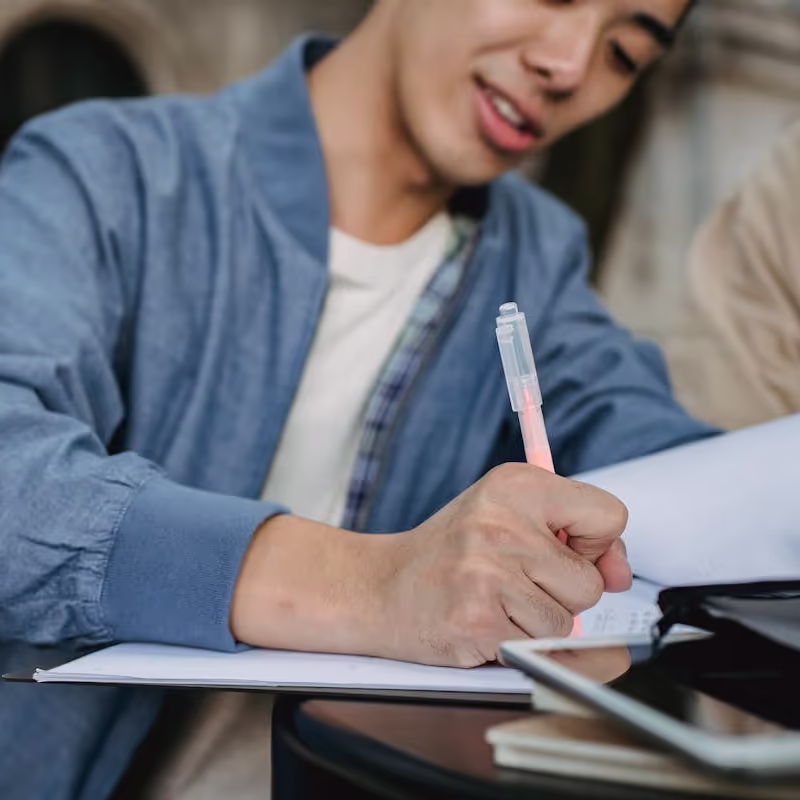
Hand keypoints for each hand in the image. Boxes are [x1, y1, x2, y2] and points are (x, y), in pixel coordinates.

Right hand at [230, 464, 629, 666]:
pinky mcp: (479, 618)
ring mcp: (489, 571)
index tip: (566, 551)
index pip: (610, 515)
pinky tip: (481, 621)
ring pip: (567, 621)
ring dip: (536, 622)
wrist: (381, 587)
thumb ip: (571, 534)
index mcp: (517, 484)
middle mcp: (503, 521)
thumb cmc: (450, 553)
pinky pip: (538, 649)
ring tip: (493, 601)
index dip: (596, 545)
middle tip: (513, 580)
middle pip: (591, 581)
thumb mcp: (507, 517)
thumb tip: (618, 574)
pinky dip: (516, 645)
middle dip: (562, 592)